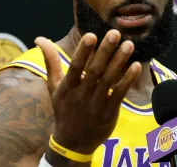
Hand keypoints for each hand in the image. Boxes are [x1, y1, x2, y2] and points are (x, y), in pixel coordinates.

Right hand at [35, 30, 141, 154]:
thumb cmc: (63, 108)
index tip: (91, 35)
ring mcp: (96, 104)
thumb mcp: (54, 86)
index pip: (75, 66)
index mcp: (67, 87)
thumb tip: (39, 38)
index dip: (83, 51)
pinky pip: (119, 94)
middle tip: (115, 33)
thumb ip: (50, 61)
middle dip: (105, 51)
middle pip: (94, 70)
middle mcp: (81, 95)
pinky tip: (136, 66)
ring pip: (109, 80)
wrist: (72, 142)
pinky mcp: (109, 112)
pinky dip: (128, 80)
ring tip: (129, 45)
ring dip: (119, 62)